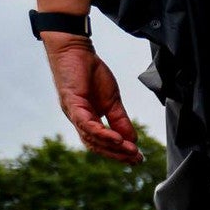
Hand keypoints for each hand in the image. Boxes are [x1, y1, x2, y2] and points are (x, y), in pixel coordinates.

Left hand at [42, 33, 142, 163]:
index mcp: (87, 119)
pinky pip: (86, 124)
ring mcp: (73, 113)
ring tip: (131, 151)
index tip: (138, 158)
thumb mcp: (112, 100)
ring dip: (112, 147)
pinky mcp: (72, 103)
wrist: (75, 50)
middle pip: (97, 145)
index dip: (119, 152)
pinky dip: (102, 133)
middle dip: (117, 155)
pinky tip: (117, 139)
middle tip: (137, 160)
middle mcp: (78, 120)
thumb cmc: (90, 72)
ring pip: (91, 138)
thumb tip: (132, 139)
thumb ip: (121, 120)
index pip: (102, 142)